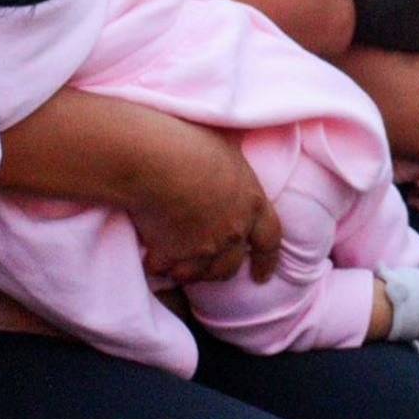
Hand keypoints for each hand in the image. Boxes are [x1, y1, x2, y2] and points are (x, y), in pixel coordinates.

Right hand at [126, 118, 281, 285]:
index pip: (270, 240)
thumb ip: (235, 169)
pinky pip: (162, 269)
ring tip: (173, 259)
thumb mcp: (229, 149)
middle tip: (204, 264)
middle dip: (217, 269)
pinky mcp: (172, 256)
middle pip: (229, 266)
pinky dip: (155, 263)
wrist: (158, 160)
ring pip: (195, 274)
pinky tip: (148, 252)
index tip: (262, 276)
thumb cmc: (194, 143)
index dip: (267, 260)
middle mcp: (232, 232)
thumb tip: (233, 161)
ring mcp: (203, 248)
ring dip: (185, 269)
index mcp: (252, 204)